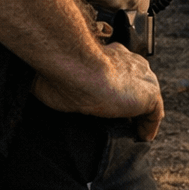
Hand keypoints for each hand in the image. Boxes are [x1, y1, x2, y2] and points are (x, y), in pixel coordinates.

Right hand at [32, 42, 164, 140]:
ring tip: (130, 130)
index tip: (110, 98)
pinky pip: (154, 114)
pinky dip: (148, 126)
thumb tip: (35, 83)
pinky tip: (142, 137)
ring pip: (146, 98)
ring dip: (139, 114)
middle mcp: (131, 61)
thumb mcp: (57, 72)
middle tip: (120, 118)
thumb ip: (57, 77)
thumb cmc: (62, 67)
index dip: (117, 84)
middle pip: (137, 83)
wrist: (78, 67)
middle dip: (131, 98)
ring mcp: (143, 78)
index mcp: (112, 52)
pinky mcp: (149, 95)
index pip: (121, 69)